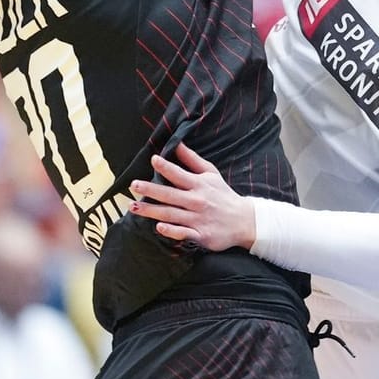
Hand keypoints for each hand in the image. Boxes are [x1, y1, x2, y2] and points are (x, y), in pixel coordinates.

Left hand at [126, 143, 254, 251]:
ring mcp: (198, 219)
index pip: (179, 174)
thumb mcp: (211, 174)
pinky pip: (183, 233)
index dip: (166, 166)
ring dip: (151, 211)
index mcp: (198, 184)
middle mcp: (196, 201)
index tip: (153, 159)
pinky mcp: (201, 235)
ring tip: (133, 207)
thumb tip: (177, 143)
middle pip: (170, 195)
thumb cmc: (223, 195)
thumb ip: (192, 160)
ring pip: (171, 214)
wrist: (245, 221)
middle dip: (150, 190)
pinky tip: (158, 228)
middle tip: (133, 185)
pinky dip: (172, 231)